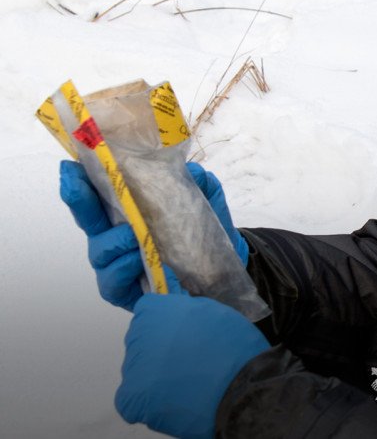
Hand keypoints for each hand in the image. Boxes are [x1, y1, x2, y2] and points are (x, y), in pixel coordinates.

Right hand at [60, 160, 247, 310]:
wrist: (222, 273)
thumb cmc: (201, 234)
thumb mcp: (206, 204)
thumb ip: (200, 184)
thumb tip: (193, 170)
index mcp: (130, 212)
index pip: (101, 195)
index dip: (83, 181)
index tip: (72, 166)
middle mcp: (116, 238)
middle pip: (90, 220)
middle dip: (80, 201)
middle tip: (75, 186)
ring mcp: (118, 265)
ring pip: (100, 252)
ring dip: (113, 241)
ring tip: (132, 236)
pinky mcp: (126, 292)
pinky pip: (113, 282)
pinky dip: (123, 270)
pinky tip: (136, 262)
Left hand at [116, 293, 269, 438]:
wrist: (240, 385)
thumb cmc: (232, 344)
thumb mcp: (211, 311)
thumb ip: (185, 310)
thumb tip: (176, 314)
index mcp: (155, 311)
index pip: (148, 310)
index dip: (166, 320)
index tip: (182, 330)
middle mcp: (137, 337)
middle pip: (142, 340)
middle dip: (159, 346)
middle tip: (188, 356)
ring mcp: (132, 369)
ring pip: (139, 368)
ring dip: (156, 373)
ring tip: (187, 379)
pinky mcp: (131, 399)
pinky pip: (133, 398)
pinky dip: (149, 399)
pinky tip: (174, 397)